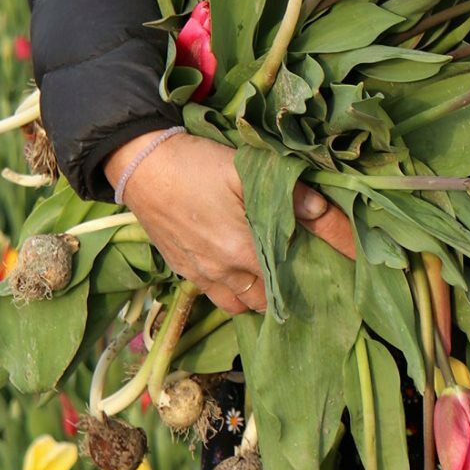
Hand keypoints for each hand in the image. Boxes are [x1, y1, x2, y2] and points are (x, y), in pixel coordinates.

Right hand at [105, 132, 355, 314]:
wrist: (139, 165)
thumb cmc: (196, 165)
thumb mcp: (246, 170)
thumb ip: (290, 194)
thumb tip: (327, 212)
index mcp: (242, 252)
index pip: (289, 280)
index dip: (311, 278)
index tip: (330, 272)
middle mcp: (221, 273)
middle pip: (265, 301)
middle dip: (285, 291)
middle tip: (302, 269)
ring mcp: (199, 275)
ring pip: (238, 304)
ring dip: (257, 295)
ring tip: (272, 274)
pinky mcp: (182, 269)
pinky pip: (214, 295)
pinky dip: (232, 291)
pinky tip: (240, 269)